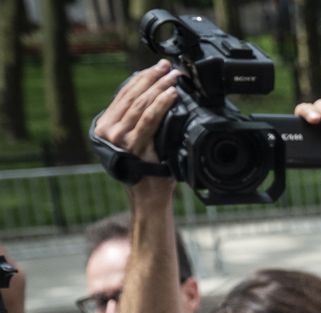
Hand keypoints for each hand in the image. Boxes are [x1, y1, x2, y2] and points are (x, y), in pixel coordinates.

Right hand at [92, 61, 178, 195]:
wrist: (148, 196)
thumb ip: (137, 122)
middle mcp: (109, 130)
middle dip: (152, 78)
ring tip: (173, 77)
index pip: (124, 94)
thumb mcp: (137, 141)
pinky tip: (171, 95)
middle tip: (168, 67)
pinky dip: (161, 105)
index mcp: (106, 125)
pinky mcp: (134, 146)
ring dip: (159, 88)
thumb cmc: (147, 169)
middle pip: (132, 95)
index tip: (157, 67)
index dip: (141, 78)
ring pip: (141, 105)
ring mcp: (120, 139)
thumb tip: (152, 96)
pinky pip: (149, 120)